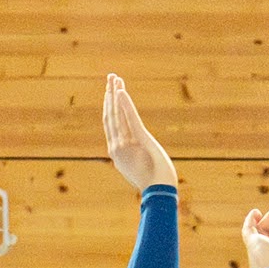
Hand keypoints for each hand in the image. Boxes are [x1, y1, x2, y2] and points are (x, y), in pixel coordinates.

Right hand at [102, 72, 175, 189]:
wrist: (159, 190)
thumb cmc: (153, 181)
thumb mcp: (138, 167)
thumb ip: (133, 155)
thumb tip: (135, 149)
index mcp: (116, 152)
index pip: (110, 123)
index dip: (109, 105)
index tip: (110, 90)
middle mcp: (117, 146)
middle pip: (110, 115)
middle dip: (109, 94)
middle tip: (110, 77)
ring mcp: (126, 144)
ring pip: (117, 114)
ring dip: (116, 94)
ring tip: (114, 78)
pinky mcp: (139, 140)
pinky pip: (130, 119)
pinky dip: (125, 105)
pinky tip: (121, 92)